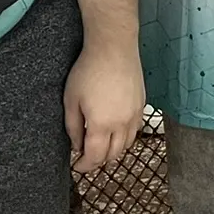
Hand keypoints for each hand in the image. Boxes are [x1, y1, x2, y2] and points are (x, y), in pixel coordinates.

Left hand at [64, 40, 143, 173]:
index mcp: (102, 125)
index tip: (76, 166)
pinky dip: (125, 137)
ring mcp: (135, 114)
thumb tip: (77, 146)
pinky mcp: (142, 104)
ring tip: (101, 145)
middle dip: (98, 160)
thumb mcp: (71, 100)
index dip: (84, 166)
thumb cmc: (89, 70)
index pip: (95, 157)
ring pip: (126, 144)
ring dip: (113, 150)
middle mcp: (122, 124)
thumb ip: (73, 127)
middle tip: (87, 156)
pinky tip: (116, 129)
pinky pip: (135, 129)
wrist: (114, 47)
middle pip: (113, 155)